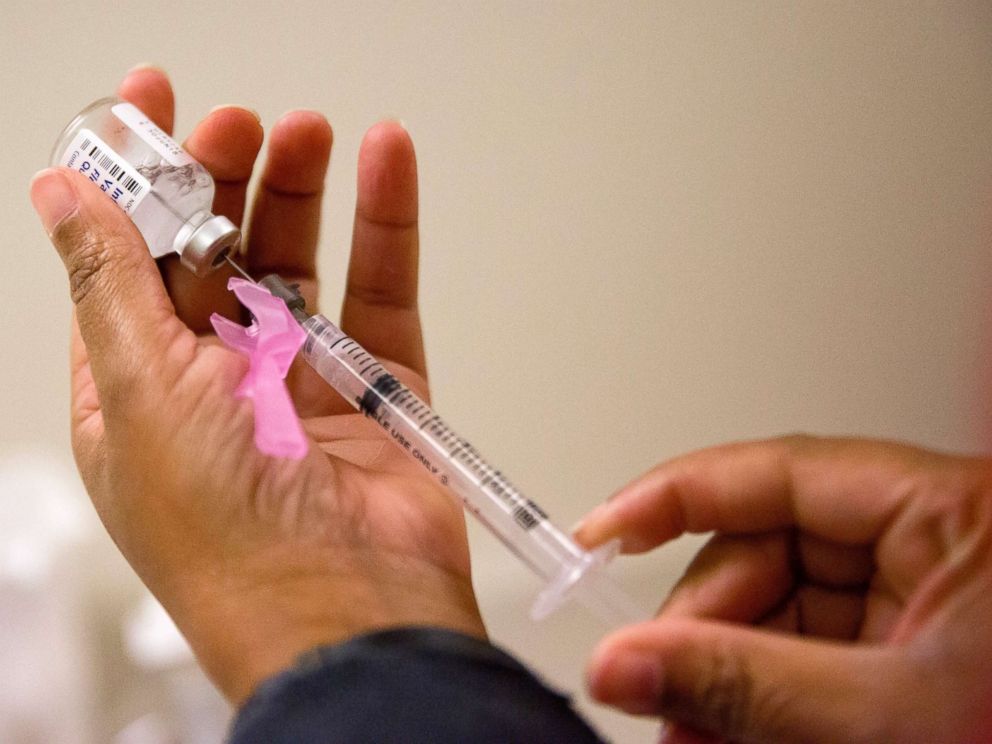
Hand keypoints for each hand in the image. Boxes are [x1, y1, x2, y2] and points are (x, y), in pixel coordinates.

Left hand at [30, 66, 484, 703]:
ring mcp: (301, 383)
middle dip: (223, 181)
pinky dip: (386, 226)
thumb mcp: (141, 392)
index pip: (126, 262)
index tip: (150, 104)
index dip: (134, 181)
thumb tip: (58, 196)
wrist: (345, 608)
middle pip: (216, 255)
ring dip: (302, 193)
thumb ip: (108, 283)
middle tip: (240, 125)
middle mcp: (217, 383)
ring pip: (301, 265)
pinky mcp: (376, 388)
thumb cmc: (226, 534)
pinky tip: (386, 163)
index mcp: (139, 389)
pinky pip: (381, 292)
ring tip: (309, 131)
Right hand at [575, 436, 991, 742]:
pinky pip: (810, 649)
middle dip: (704, 626)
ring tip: (694, 734)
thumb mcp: (888, 717)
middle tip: (657, 691)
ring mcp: (919, 594)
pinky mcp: (913, 646)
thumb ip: (745, 685)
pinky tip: (735, 734)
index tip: (602, 534)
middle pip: (767, 548)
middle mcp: (929, 539)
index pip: (776, 471)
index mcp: (946, 511)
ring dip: (728, 672)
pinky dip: (766, 695)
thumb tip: (625, 660)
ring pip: (781, 607)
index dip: (674, 495)